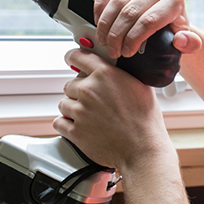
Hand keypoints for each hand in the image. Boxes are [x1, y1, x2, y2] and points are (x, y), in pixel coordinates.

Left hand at [53, 47, 174, 171]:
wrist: (142, 148)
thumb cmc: (145, 120)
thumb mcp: (140, 86)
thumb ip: (121, 74)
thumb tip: (114, 69)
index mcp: (105, 74)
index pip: (77, 56)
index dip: (72, 57)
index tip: (71, 60)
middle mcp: (89, 90)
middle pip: (69, 84)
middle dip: (79, 93)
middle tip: (94, 103)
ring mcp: (80, 111)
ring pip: (63, 104)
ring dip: (73, 109)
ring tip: (91, 118)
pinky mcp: (74, 131)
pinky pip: (59, 122)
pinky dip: (66, 125)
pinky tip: (80, 127)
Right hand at [94, 0, 202, 58]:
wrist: (167, 15)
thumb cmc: (174, 30)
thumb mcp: (186, 42)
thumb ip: (189, 44)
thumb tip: (181, 40)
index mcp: (175, 0)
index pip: (149, 21)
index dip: (133, 39)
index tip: (126, 53)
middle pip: (131, 12)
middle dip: (117, 35)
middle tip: (112, 51)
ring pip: (118, 1)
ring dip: (106, 23)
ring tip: (103, 40)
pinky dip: (100, 4)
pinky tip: (98, 20)